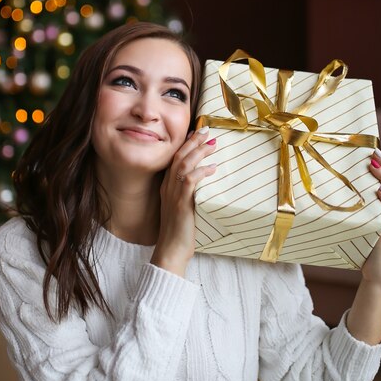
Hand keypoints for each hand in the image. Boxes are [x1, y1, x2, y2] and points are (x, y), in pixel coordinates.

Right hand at [150, 126, 216, 276]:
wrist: (171, 250)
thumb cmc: (179, 232)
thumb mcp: (184, 209)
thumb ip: (190, 195)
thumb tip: (203, 184)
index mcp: (167, 187)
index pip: (174, 159)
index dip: (185, 144)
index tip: (196, 132)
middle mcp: (168, 187)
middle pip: (178, 157)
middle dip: (192, 141)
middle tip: (206, 130)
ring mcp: (173, 194)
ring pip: (184, 165)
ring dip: (198, 152)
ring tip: (212, 144)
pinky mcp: (181, 203)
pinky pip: (190, 180)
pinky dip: (201, 171)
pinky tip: (212, 168)